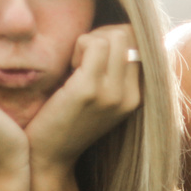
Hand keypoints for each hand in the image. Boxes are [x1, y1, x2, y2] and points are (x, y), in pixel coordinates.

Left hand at [25, 24, 143, 174]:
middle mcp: (130, 95)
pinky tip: (70, 67)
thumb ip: (115, 73)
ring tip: (76, 64)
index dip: (115, 39)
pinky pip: (93, 44)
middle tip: (82, 57)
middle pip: (129, 35)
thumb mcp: (101, 99)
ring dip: (90, 40)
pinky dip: (79, 45)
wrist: (49, 157)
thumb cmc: (67, 121)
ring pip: (114, 36)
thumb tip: (120, 33)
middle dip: (102, 35)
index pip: (141, 43)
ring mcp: (112, 93)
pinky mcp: (89, 89)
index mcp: (136, 97)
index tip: (94, 56)